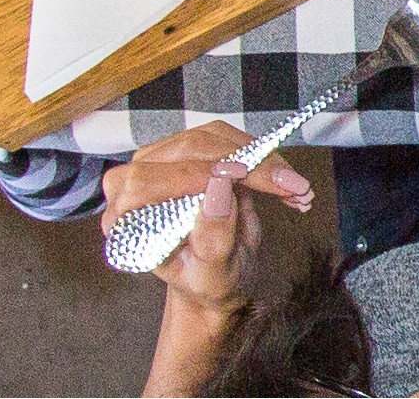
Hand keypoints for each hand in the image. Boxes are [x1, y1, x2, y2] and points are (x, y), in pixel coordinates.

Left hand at [100, 122, 312, 324]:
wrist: (219, 274)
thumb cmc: (207, 282)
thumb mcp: (211, 275)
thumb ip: (212, 237)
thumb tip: (220, 185)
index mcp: (126, 221)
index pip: (143, 182)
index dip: (189, 174)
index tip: (239, 176)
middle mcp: (137, 185)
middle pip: (183, 150)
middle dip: (241, 161)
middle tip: (287, 183)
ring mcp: (165, 162)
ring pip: (210, 137)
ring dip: (258, 155)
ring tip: (293, 185)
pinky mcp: (194, 150)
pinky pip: (228, 137)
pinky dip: (261, 153)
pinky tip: (283, 177)